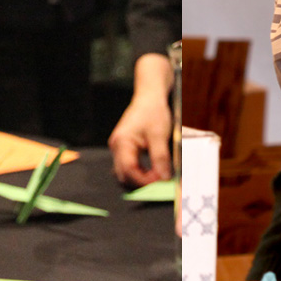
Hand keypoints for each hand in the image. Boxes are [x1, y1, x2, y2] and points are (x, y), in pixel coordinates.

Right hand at [109, 54, 172, 184]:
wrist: (150, 96)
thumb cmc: (153, 111)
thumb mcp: (159, 135)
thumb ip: (160, 158)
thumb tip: (164, 178)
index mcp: (121, 143)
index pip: (128, 170)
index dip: (144, 180)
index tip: (160, 184)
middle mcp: (117, 147)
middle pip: (125, 174)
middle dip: (142, 182)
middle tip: (162, 184)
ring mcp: (120, 148)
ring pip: (127, 172)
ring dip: (142, 178)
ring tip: (160, 177)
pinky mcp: (126, 149)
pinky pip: (131, 166)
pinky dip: (142, 172)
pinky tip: (155, 171)